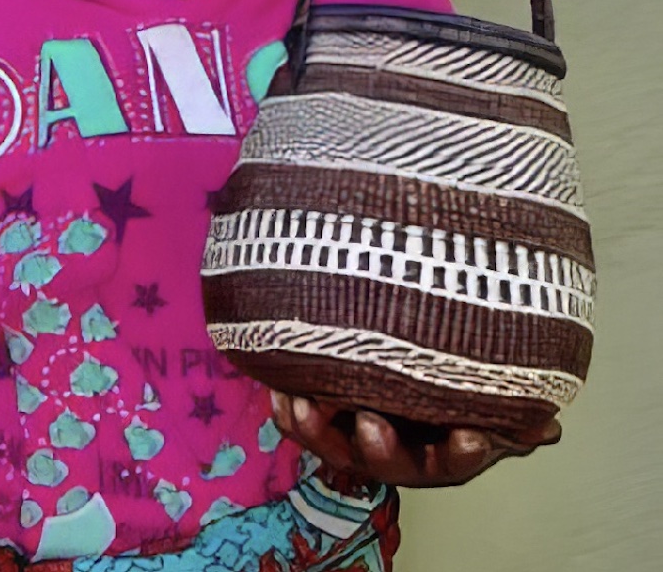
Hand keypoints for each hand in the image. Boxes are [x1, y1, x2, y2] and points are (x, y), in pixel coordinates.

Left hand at [271, 392, 558, 486]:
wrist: (398, 366)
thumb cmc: (447, 388)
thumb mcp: (481, 399)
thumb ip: (511, 414)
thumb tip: (548, 428)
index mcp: (442, 451)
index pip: (457, 461)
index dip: (462, 454)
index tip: (470, 436)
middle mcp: (399, 454)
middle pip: (388, 462)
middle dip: (378, 448)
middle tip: (372, 422)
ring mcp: (357, 441)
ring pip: (336, 447)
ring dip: (319, 429)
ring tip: (308, 405)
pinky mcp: (322, 422)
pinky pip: (300, 425)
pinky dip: (288, 411)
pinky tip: (280, 392)